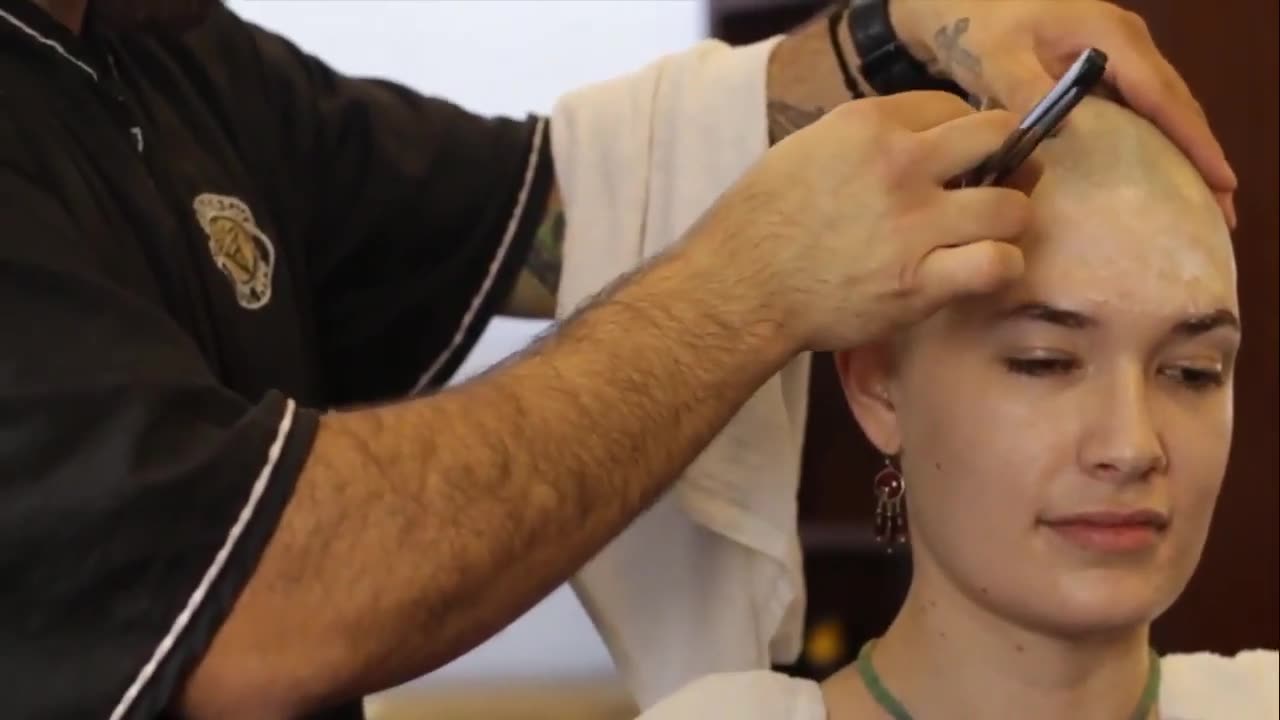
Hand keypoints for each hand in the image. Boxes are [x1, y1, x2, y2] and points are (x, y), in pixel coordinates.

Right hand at [702, 92, 1034, 352]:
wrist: (740, 288)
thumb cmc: (762, 222)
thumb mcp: (807, 149)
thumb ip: (866, 140)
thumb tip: (916, 144)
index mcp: (868, 125)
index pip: (952, 107)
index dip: (962, 133)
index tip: (957, 157)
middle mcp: (899, 166)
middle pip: (998, 139)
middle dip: (1005, 160)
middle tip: (993, 185)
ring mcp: (914, 226)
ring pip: (1011, 207)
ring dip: (1005, 220)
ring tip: (986, 234)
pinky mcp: (920, 282)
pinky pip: (997, 264)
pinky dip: (999, 268)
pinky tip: (980, 270)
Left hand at [888, 0, 1237, 227]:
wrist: (962, 7)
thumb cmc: (980, 26)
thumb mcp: (996, 57)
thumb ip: (1024, 89)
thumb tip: (1058, 130)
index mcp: (1112, 38)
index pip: (1163, 96)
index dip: (1193, 141)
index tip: (1220, 180)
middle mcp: (1127, 44)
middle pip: (1176, 104)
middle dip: (1202, 155)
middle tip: (1223, 209)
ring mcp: (1119, 56)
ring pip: (1164, 108)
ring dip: (1185, 152)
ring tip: (1204, 201)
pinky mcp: (1104, 71)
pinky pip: (1142, 109)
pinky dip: (1158, 142)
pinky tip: (1162, 176)